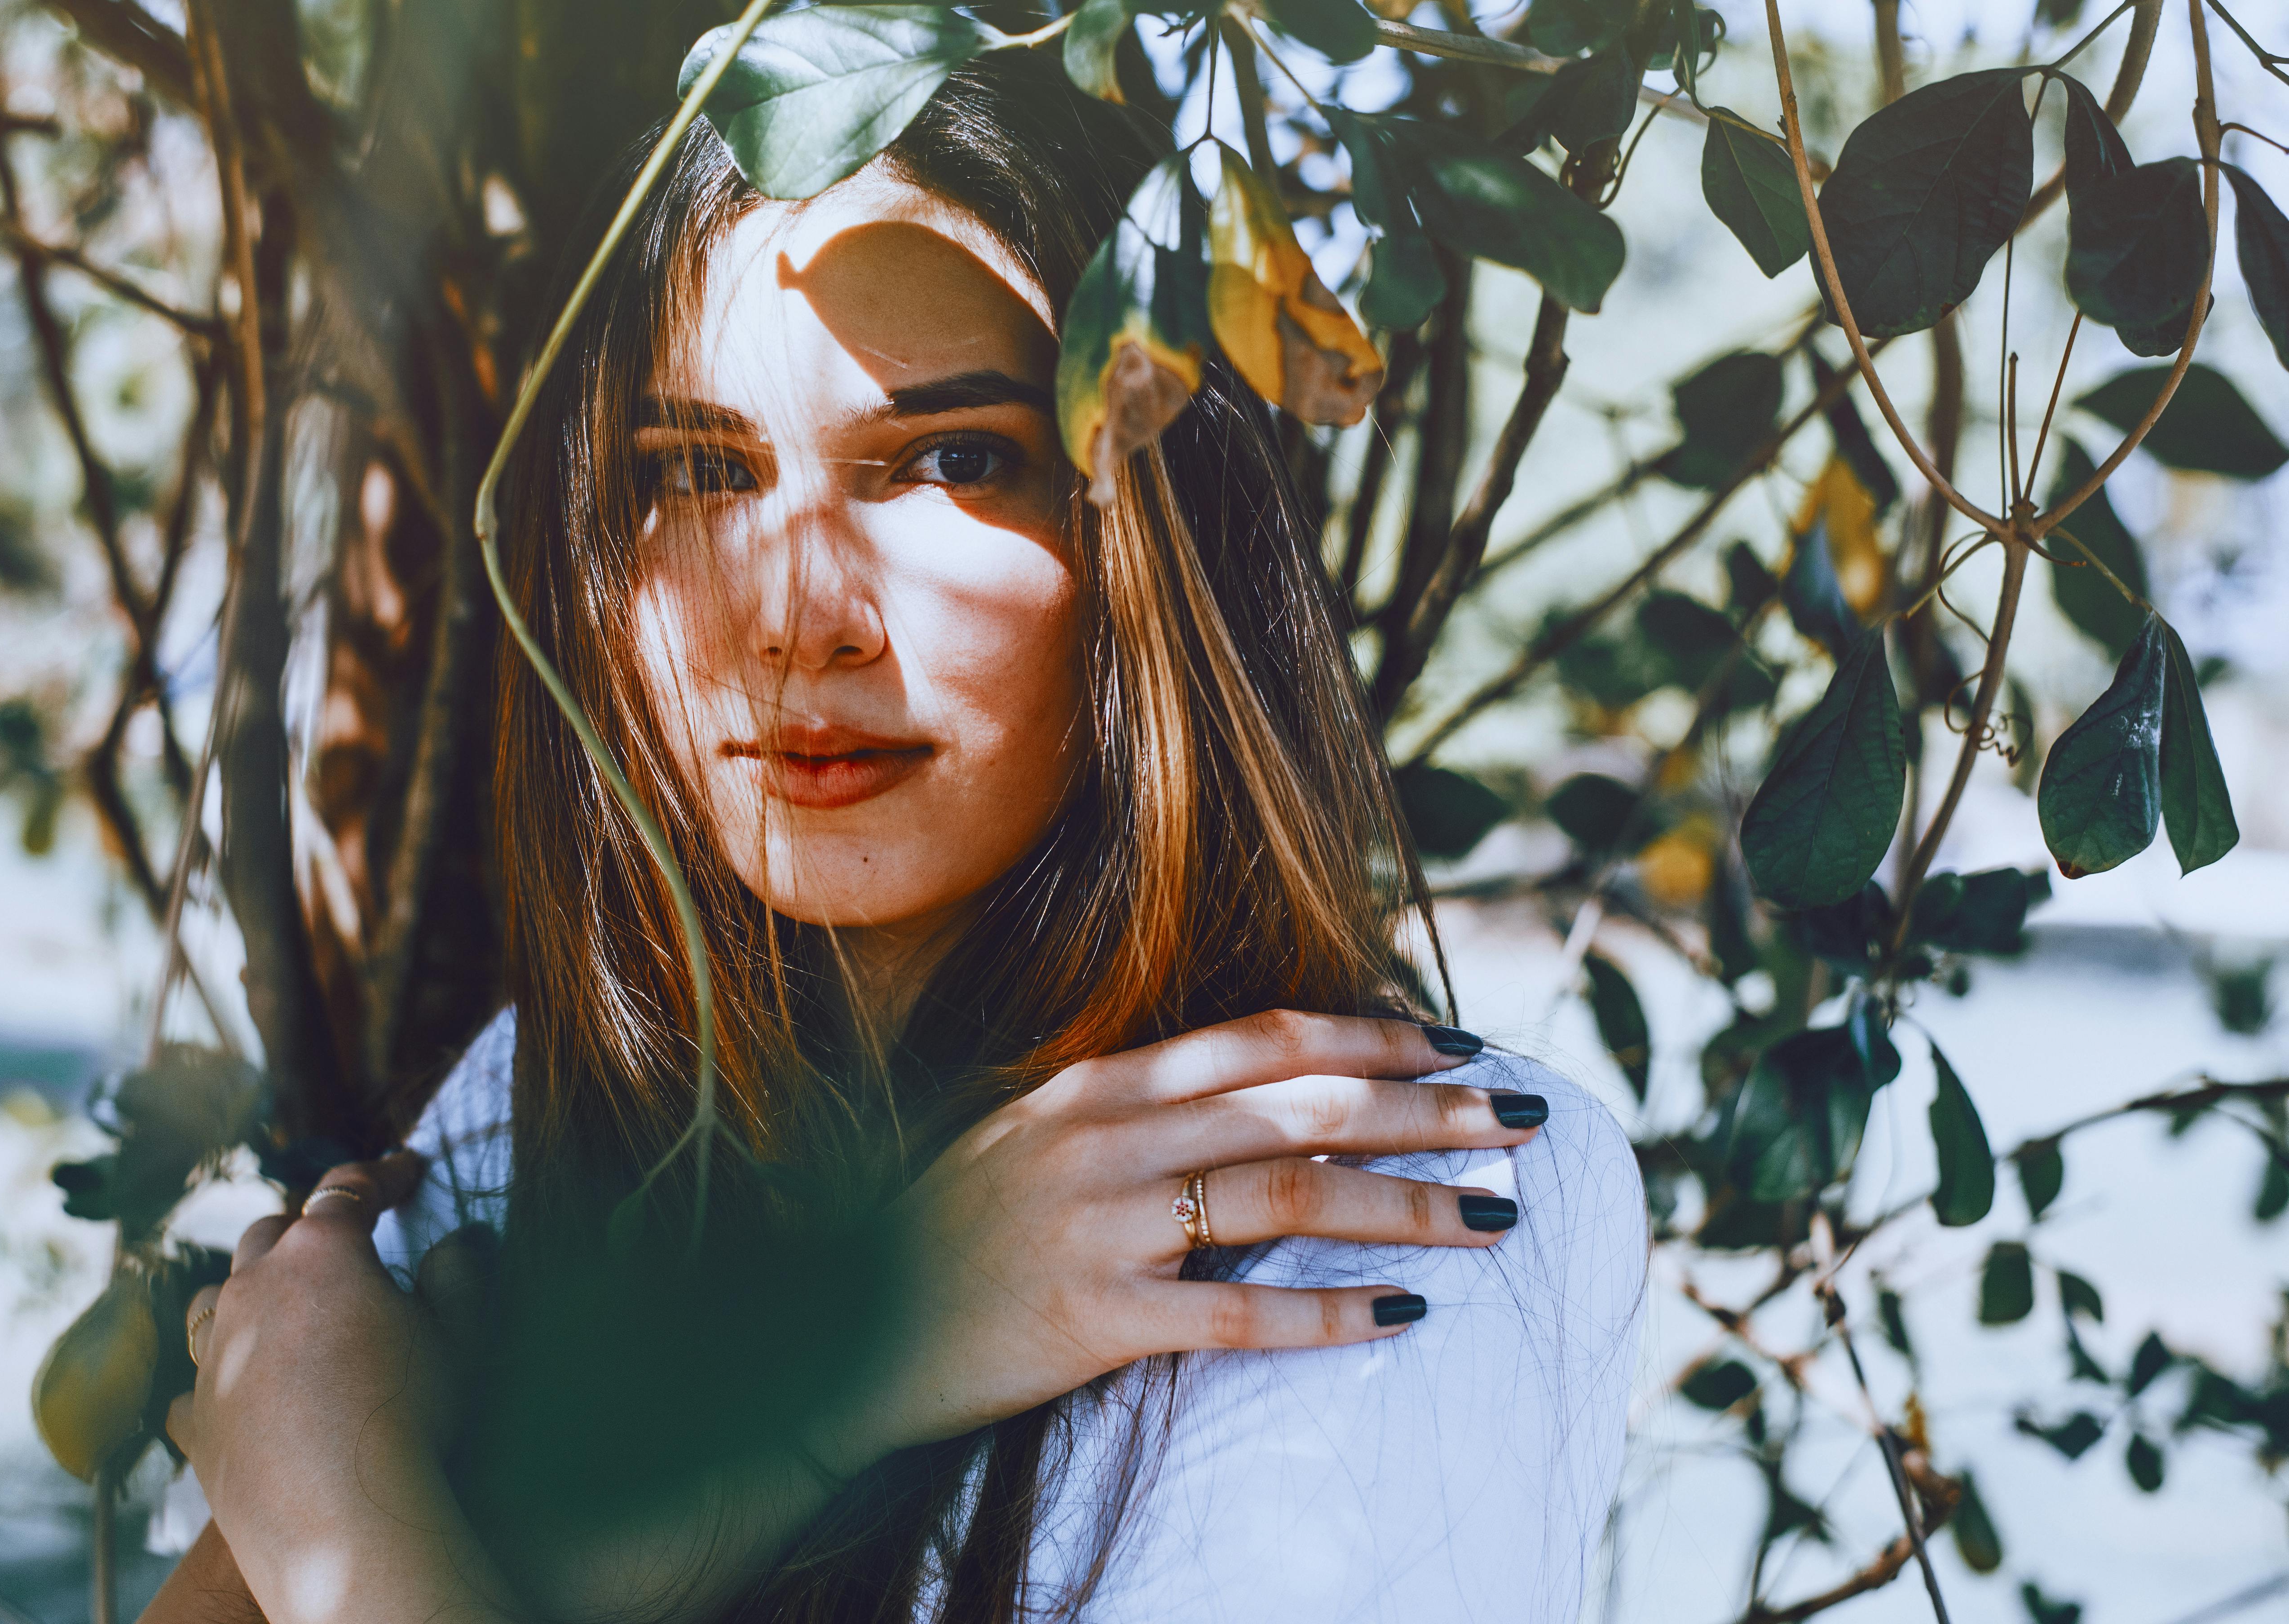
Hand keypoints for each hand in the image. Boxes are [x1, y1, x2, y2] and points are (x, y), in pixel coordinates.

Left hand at [168, 1151, 509, 1623]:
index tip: (409, 1169)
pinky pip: (191, 1388)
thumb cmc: (410, 1414)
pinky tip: (237, 1393)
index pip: (349, 1189)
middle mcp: (252, 1291)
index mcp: (320, 1253)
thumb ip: (461, 1271)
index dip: (384, 1173)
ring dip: (244, 1294)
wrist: (343, 1520)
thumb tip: (463, 1238)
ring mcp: (214, 1357)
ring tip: (273, 1309)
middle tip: (343, 1238)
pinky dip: (214, 1381)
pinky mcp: (197, 1422)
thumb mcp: (461, 1331)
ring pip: (212, 1300)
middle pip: (270, 1233)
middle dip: (308, 1226)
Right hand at [811, 1011, 1542, 1473]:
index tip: (1459, 1043)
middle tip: (1519, 1124)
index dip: (1373, 1034)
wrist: (845, 1331)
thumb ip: (1140, 1110)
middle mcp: (1105, 1136)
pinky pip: (1234, 1316)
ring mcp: (1099, 1224)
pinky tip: (1402, 1316)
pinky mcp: (1093, 1318)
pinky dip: (1326, 1315)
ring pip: (1288, 1198)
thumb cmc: (955, 1235)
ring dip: (1405, 1206)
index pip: (1266, 1038)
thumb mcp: (1037, 1138)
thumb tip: (1268, 1100)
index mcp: (1098, 1083)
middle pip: (1303, 1107)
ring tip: (1492, 1220)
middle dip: (1427, 1110)